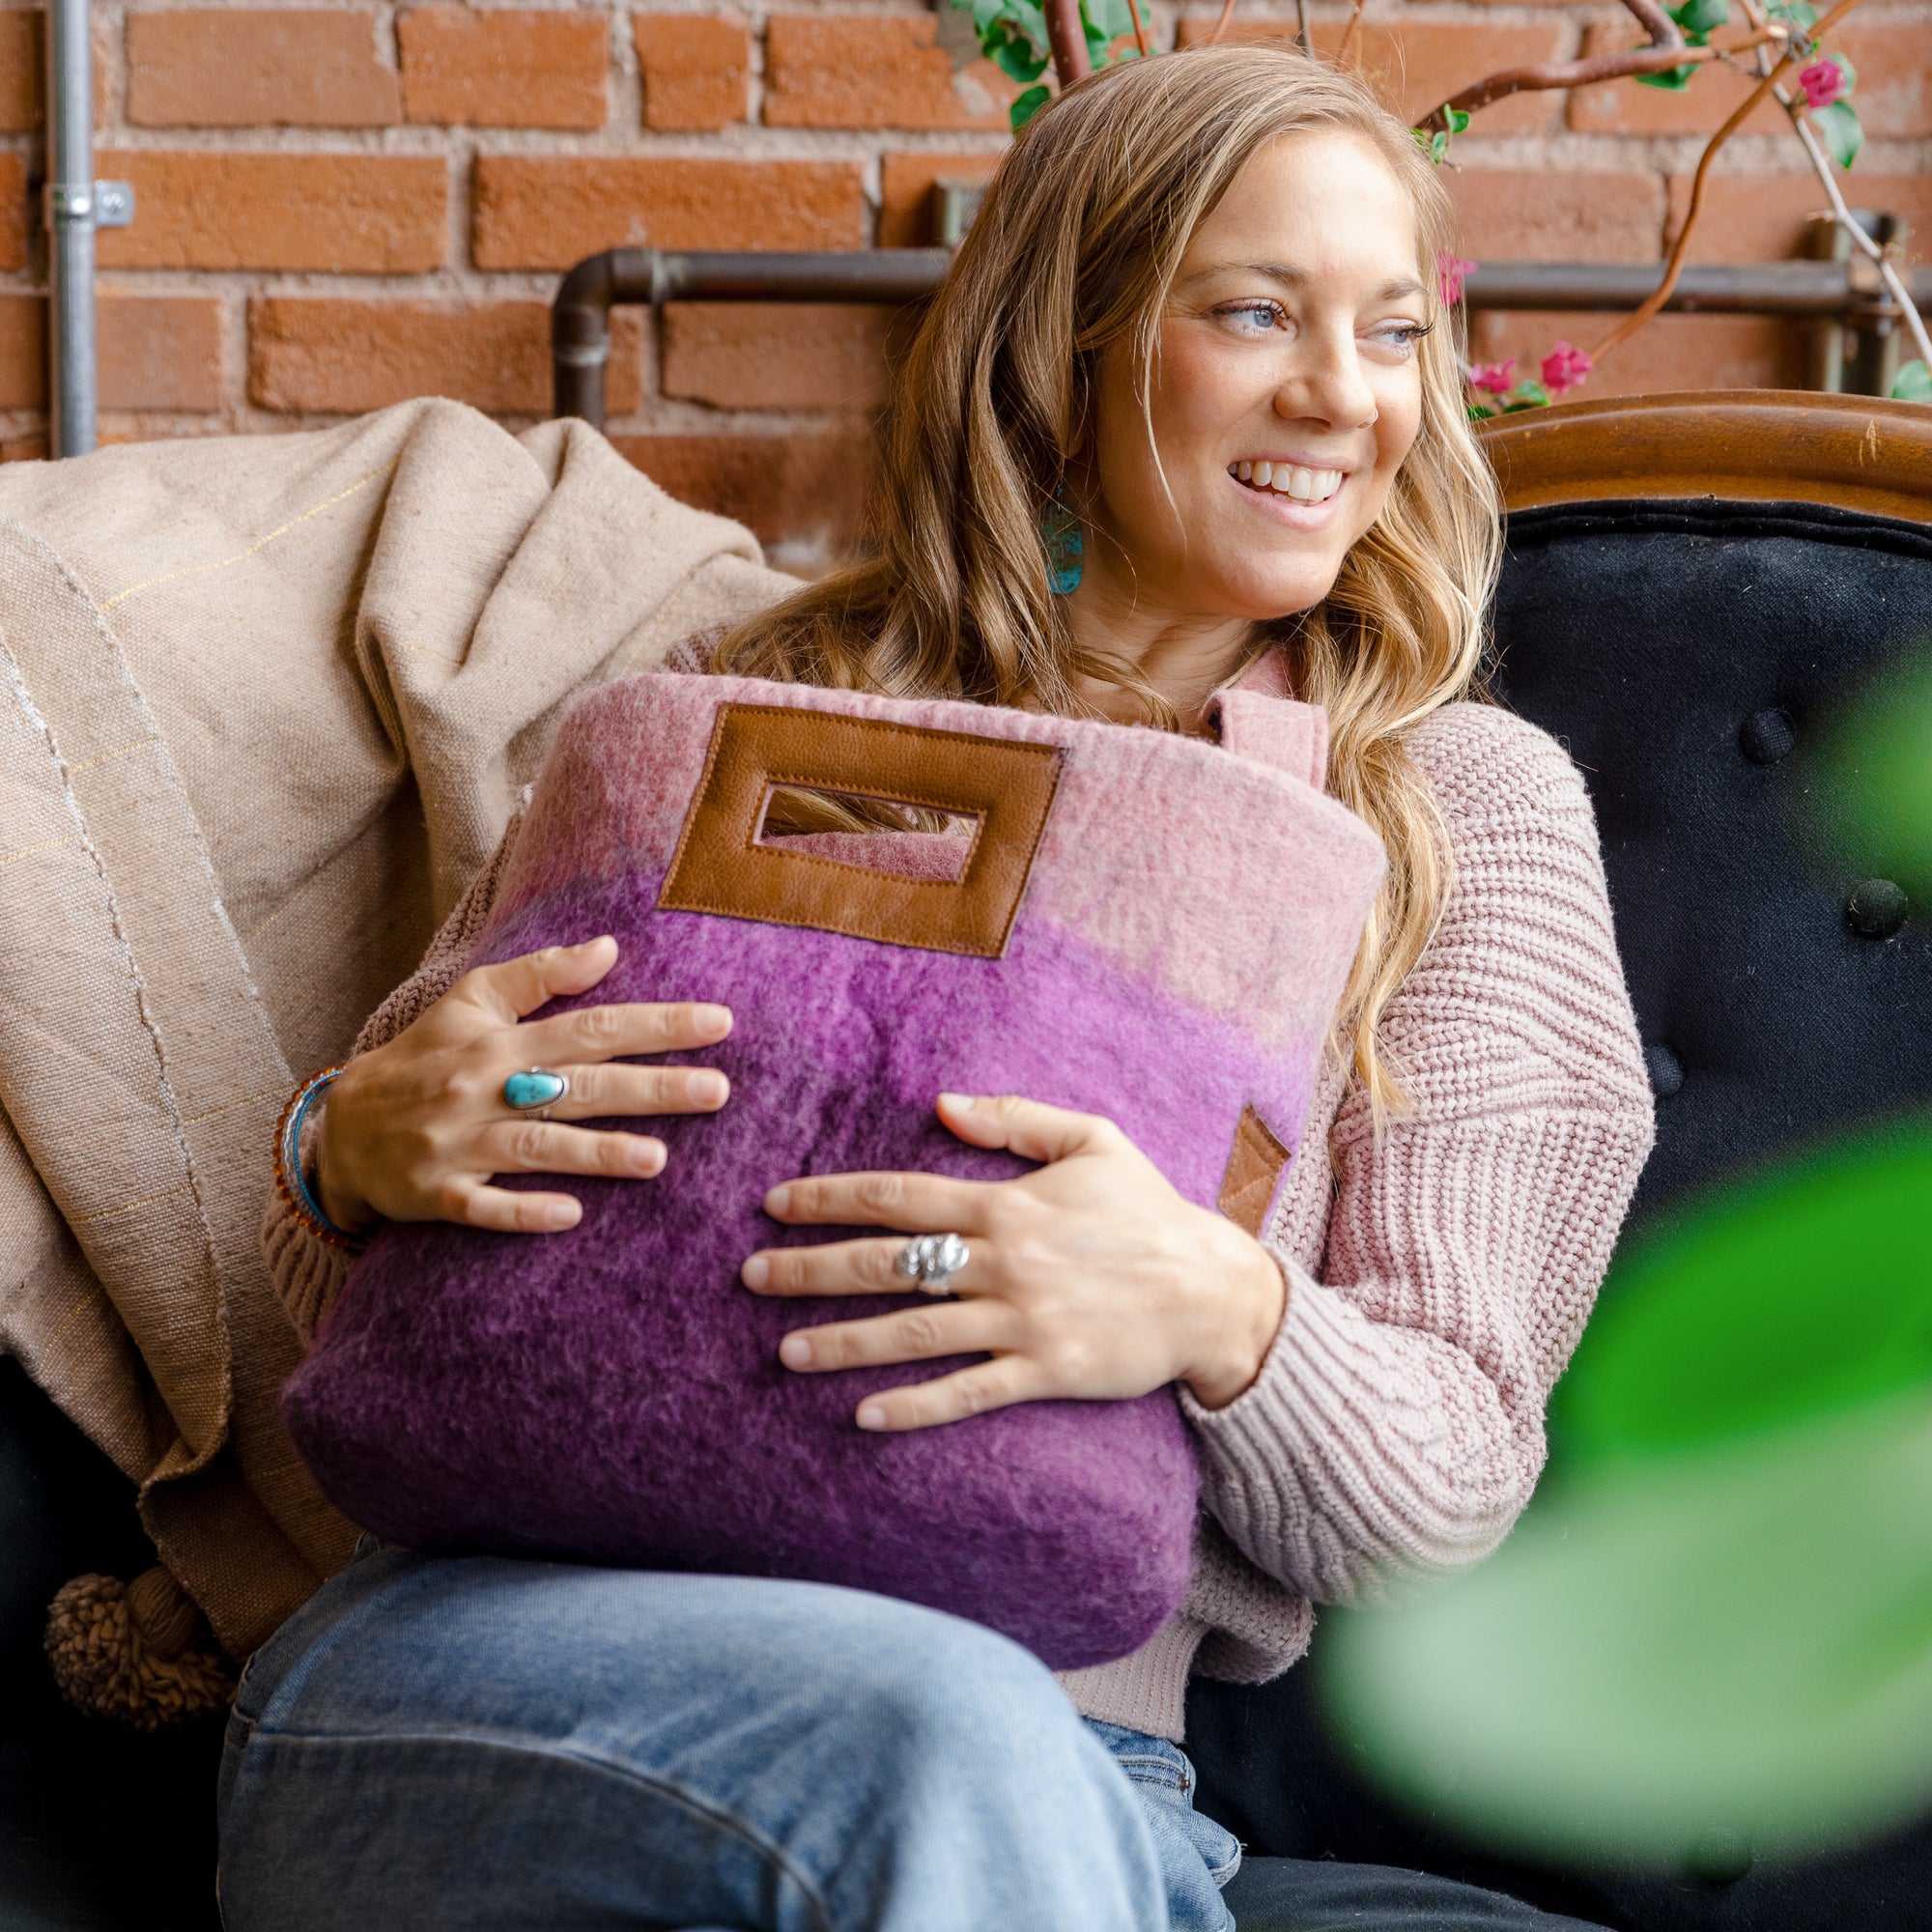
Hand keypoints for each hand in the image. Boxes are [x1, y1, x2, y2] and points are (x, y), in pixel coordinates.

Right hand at [314, 936, 731, 1235]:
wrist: (342, 1128)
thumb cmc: (424, 1057)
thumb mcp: (472, 1001)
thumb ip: (542, 975)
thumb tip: (610, 946)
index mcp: (501, 1042)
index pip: (591, 1028)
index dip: (655, 1026)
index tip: (719, 1023)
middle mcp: (484, 1089)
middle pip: (578, 1087)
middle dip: (650, 1088)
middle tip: (717, 1091)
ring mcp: (460, 1145)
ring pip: (536, 1147)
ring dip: (596, 1153)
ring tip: (657, 1159)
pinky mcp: (437, 1193)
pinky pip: (482, 1206)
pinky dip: (522, 1211)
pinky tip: (571, 1215)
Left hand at [740, 1094, 1286, 1430]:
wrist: (1213, 1290)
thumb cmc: (1149, 1211)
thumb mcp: (1093, 1140)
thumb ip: (1015, 1119)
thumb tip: (940, 1103)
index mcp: (1007, 1202)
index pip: (898, 1195)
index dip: (829, 1199)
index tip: (775, 1205)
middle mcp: (1005, 1261)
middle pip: (888, 1263)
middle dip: (810, 1269)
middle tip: (749, 1276)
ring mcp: (1023, 1321)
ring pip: (915, 1332)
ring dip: (843, 1342)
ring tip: (784, 1351)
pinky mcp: (1047, 1372)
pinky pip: (968, 1392)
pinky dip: (915, 1406)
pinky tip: (864, 1415)